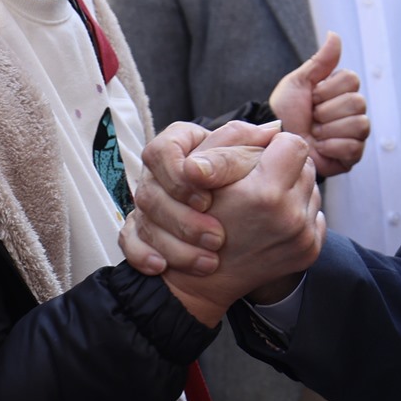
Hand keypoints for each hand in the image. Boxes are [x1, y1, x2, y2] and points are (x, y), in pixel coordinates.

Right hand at [120, 126, 323, 324]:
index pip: (294, 143)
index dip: (274, 145)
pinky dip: (297, 213)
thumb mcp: (205, 171)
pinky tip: (271, 222)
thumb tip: (275, 128)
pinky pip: (315, 215)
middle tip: (258, 181)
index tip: (259, 156)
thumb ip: (239, 141)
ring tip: (262, 203)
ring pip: (312, 190)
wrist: (202, 276)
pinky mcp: (309, 251)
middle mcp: (291, 218)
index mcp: (266, 194)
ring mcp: (303, 238)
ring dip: (292, 190)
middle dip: (285, 167)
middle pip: (307, 166)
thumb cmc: (195, 215)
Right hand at [122, 119, 282, 274]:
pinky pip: (128, 242)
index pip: (161, 151)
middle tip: (218, 238)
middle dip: (186, 221)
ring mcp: (143, 204)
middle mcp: (157, 172)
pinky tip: (163, 266)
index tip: (209, 198)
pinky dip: (144, 255)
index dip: (183, 175)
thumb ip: (254, 147)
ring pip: (142, 221)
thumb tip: (272, 133)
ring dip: (176, 246)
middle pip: (150, 193)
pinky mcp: (135, 232)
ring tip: (210, 262)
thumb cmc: (244, 182)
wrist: (228, 237)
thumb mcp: (249, 160)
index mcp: (179, 144)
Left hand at [268, 31, 369, 177]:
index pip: (352, 80)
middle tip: (312, 117)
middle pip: (357, 103)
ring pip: (359, 125)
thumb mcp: (300, 81)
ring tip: (315, 132)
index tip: (312, 97)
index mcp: (342, 91)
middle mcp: (352, 111)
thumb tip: (334, 34)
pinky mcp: (351, 156)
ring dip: (329, 129)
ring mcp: (354, 134)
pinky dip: (331, 147)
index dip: (328, 90)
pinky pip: (353, 147)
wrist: (275, 140)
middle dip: (327, 111)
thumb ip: (321, 61)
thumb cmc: (285, 110)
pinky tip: (320, 146)